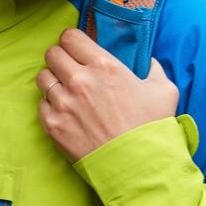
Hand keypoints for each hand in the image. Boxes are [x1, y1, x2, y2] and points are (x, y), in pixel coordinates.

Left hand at [36, 28, 178, 162]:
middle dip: (60, 58)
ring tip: (65, 91)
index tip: (76, 49)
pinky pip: (41, 104)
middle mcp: (79, 80)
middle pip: (52, 53)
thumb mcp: (164, 91)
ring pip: (42, 77)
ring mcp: (63, 103)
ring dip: (53, 80)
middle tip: (69, 69)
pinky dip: (50, 106)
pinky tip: (66, 112)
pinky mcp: (53, 124)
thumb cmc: (151, 129)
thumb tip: (148, 60)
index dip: (72, 41)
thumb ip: (153, 69)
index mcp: (104, 66)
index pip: (69, 36)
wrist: (138, 169)